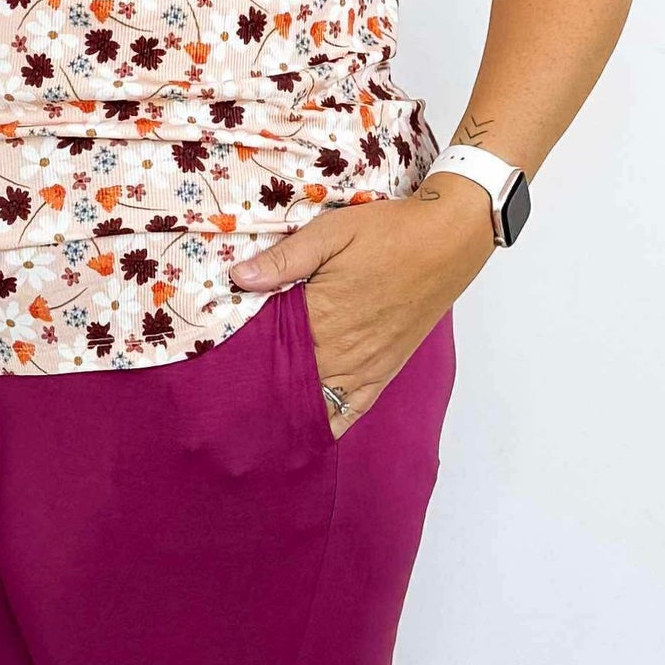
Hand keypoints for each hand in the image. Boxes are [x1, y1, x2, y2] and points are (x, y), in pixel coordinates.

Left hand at [224, 182, 494, 438]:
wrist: (448, 241)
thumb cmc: (389, 231)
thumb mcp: (332, 231)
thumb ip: (285, 259)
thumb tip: (238, 278)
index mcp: (324, 316)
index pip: (272, 353)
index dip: (243, 365)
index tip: (216, 378)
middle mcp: (345, 350)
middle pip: (292, 384)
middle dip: (261, 395)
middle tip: (226, 409)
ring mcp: (368, 364)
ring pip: (321, 402)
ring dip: (291, 413)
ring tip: (257, 427)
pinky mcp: (387, 368)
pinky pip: (356, 407)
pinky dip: (332, 422)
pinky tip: (312, 433)